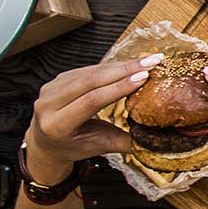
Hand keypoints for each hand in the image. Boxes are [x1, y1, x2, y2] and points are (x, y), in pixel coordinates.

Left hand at [24, 57, 153, 179]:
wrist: (47, 143)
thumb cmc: (75, 146)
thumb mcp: (100, 147)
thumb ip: (126, 143)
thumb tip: (159, 141)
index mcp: (57, 126)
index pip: (91, 101)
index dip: (118, 87)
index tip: (144, 77)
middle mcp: (48, 105)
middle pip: (90, 81)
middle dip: (125, 70)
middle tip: (152, 62)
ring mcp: (50, 90)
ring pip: (90, 72)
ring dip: (121, 65)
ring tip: (147, 60)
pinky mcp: (57, 79)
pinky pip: (87, 69)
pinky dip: (111, 66)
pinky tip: (130, 63)